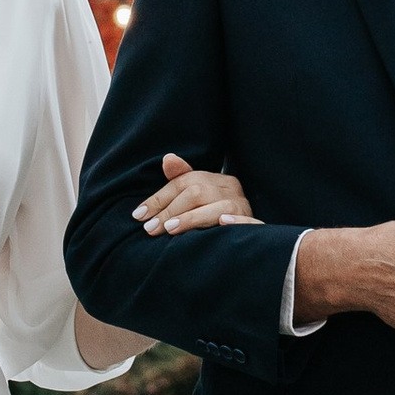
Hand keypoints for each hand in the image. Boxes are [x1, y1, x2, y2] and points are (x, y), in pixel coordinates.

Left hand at [133, 153, 257, 235]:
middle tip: (150, 228)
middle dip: (171, 211)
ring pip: (219, 207)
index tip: (139, 215)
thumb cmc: (216, 211)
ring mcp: (244, 206)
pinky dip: (236, 222)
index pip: (184, 183)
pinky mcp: (254, 223)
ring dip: (192, 218)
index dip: (159, 198)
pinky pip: (250, 221)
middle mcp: (232, 189)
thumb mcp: (199, 195)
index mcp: (217, 180)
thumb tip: (167, 158)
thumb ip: (181, 179)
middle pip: (198, 193)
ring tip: (169, 228)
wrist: (251, 236)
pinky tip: (223, 223)